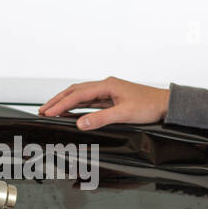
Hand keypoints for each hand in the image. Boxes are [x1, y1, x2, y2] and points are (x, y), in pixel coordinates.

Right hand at [38, 77, 169, 130]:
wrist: (165, 104)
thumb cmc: (149, 106)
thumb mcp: (124, 114)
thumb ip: (101, 119)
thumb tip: (80, 123)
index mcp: (107, 85)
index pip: (77, 95)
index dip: (60, 104)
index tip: (47, 112)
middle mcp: (105, 85)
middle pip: (75, 91)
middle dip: (57, 100)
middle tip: (42, 110)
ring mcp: (108, 91)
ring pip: (80, 95)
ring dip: (65, 102)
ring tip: (51, 110)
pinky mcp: (111, 98)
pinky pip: (89, 101)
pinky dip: (76, 105)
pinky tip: (71, 112)